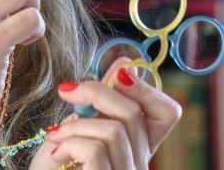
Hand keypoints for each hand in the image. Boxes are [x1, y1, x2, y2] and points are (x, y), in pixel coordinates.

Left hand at [30, 58, 181, 169]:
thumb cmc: (59, 160)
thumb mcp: (82, 123)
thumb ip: (104, 100)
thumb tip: (126, 63)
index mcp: (138, 146)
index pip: (167, 112)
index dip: (146, 88)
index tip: (115, 76)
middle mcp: (140, 165)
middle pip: (134, 113)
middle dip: (95, 92)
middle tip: (65, 91)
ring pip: (115, 131)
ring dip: (75, 125)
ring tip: (56, 134)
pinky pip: (96, 151)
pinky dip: (71, 143)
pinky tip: (58, 153)